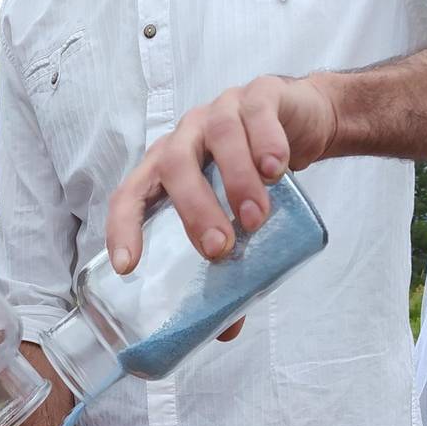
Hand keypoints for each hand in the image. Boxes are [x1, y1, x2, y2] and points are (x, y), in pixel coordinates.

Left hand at [106, 74, 336, 271]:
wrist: (304, 124)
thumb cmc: (256, 177)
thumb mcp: (239, 221)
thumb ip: (231, 267)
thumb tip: (227, 330)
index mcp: (165, 169)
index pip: (130, 195)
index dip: (122, 228)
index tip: (127, 266)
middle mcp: (185, 137)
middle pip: (173, 165)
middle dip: (193, 209)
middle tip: (218, 249)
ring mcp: (220, 111)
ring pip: (217, 137)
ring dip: (234, 180)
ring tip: (255, 218)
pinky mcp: (260, 95)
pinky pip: (256, 113)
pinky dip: (265, 143)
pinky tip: (276, 171)